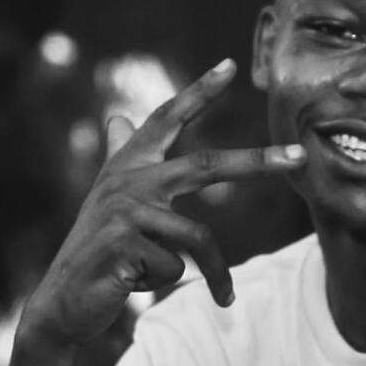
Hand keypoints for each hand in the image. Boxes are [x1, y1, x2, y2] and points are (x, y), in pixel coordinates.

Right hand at [21, 58, 306, 345]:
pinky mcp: (121, 244)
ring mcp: (123, 212)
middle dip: (259, 160)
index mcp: (128, 166)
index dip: (197, 91)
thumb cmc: (98, 250)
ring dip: (215, 274)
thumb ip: (120, 157)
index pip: (166, 120)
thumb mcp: (111, 201)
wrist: (64, 300)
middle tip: (301, 156)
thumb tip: (118, 116)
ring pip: (197, 239)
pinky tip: (136, 285)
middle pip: (207, 165)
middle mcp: (126, 181)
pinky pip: (175, 267)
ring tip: (222, 299)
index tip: (230, 65)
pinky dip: (165, 283)